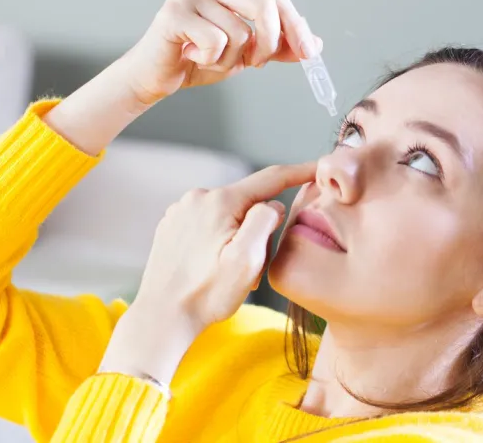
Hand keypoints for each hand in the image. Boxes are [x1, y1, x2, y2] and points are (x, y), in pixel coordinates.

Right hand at [122, 0, 322, 104]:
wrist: (156, 77)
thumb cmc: (198, 59)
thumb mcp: (245, 53)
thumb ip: (277, 46)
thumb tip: (313, 45)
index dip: (295, 25)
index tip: (308, 52)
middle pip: (264, 3)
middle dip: (270, 42)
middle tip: (257, 63)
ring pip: (240, 32)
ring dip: (232, 59)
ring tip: (210, 59)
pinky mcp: (173, 13)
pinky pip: (216, 42)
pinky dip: (211, 60)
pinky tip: (192, 56)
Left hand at [135, 162, 315, 330]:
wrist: (162, 316)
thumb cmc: (207, 295)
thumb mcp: (246, 261)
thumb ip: (265, 222)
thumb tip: (273, 204)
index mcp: (220, 201)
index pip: (270, 178)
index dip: (299, 171)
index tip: (319, 167)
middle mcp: (198, 197)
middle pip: (248, 201)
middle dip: (259, 228)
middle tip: (254, 268)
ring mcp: (181, 210)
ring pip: (228, 213)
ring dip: (237, 236)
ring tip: (229, 272)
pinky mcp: (172, 224)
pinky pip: (208, 222)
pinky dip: (218, 239)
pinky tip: (211, 266)